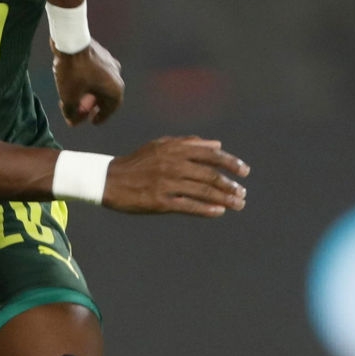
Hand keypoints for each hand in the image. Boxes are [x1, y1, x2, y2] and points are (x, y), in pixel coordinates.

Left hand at [53, 42, 123, 125]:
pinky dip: (87, 80)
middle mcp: (116, 75)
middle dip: (90, 105)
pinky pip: (95, 72)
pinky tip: (74, 82)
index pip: (110, 109)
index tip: (92, 121)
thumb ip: (71, 112)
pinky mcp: (100, 53)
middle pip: (104, 96)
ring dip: (88, 92)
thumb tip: (72, 119)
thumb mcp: (69, 97)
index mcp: (115, 89)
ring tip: (74, 97)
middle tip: (79, 110)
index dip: (100, 117)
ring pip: (99, 83)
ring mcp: (110, 62)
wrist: (71, 40)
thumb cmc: (73, 71)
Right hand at [102, 137, 248, 216]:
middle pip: (209, 174)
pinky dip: (205, 209)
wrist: (109, 179)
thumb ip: (189, 143)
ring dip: (224, 198)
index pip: (210, 155)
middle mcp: (173, 164)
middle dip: (230, 185)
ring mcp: (167, 183)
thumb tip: (217, 145)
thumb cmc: (138, 162)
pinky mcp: (160, 201)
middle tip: (242, 193)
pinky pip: (188, 206)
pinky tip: (219, 212)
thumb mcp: (161, 145)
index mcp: (175, 149)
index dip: (230, 163)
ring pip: (202, 191)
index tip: (244, 171)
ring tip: (238, 204)